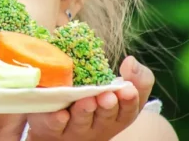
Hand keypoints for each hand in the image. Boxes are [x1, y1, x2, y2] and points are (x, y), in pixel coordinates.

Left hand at [25, 56, 154, 140]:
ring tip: (87, 100)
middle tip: (107, 96)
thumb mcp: (119, 89)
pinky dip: (58, 120)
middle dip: (107, 106)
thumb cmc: (96, 98)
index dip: (129, 101)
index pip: (128, 111)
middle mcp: (99, 125)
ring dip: (84, 111)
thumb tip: (131, 61)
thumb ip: (135, 77)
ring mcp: (76, 129)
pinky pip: (56, 126)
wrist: (62, 118)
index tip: (128, 89)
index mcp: (117, 115)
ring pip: (81, 122)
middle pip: (105, 118)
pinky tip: (60, 113)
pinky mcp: (53, 129)